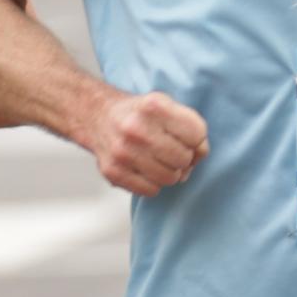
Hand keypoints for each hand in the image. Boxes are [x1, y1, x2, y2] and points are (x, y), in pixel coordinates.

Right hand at [81, 86, 206, 196]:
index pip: (197, 134)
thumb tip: (199, 156)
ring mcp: (122, 152)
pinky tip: (145, 170)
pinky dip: (153, 184)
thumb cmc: (140, 114)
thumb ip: (191, 128)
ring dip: (169, 173)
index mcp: (154, 106)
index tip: (185, 137)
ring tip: (159, 161)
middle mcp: (136, 128)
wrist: (97, 117)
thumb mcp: (167, 107)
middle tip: (171, 152)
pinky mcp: (113, 172)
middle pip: (184, 159)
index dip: (196, 139)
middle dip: (183, 158)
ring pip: (169, 178)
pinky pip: (151, 190)